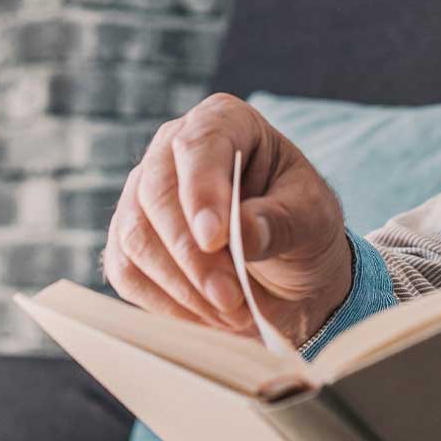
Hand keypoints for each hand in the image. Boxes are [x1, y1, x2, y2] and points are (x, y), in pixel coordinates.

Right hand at [102, 93, 352, 345]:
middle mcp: (174, 148)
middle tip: (232, 298)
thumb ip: (280, 221)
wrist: (292, 267)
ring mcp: (143, 193)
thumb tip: (240, 230)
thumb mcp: (313, 218)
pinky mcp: (129, 239)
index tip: (216, 239)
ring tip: (233, 314)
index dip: (201, 192)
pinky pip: (126, 272)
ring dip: (181, 286)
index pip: (200, 146)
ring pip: (135, 238)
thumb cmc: (304, 225)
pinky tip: (206, 318)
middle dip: (193, 255)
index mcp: (227, 122)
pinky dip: (164, 303)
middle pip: (156, 195)